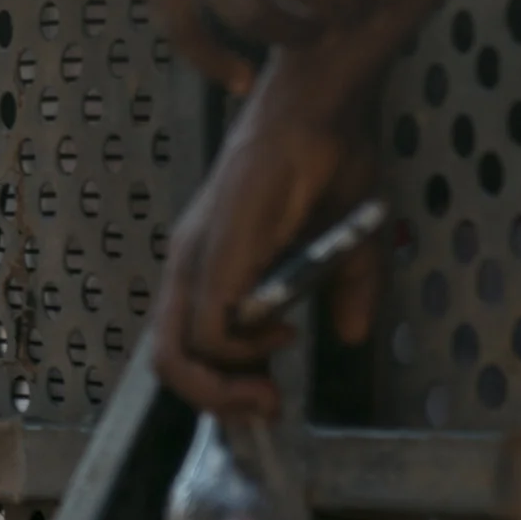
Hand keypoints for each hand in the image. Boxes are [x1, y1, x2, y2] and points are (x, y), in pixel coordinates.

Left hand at [151, 56, 384, 415]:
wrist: (324, 110)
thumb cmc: (331, 163)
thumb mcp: (349, 246)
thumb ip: (346, 293)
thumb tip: (352, 334)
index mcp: (211, 265)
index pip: (187, 345)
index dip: (220, 385)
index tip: (270, 397)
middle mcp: (191, 265)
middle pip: (168, 360)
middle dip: (215, 402)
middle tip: (267, 409)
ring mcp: (197, 258)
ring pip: (175, 353)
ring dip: (224, 389)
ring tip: (272, 389)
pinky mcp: (215, 252)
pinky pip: (211, 326)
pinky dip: (243, 349)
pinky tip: (283, 331)